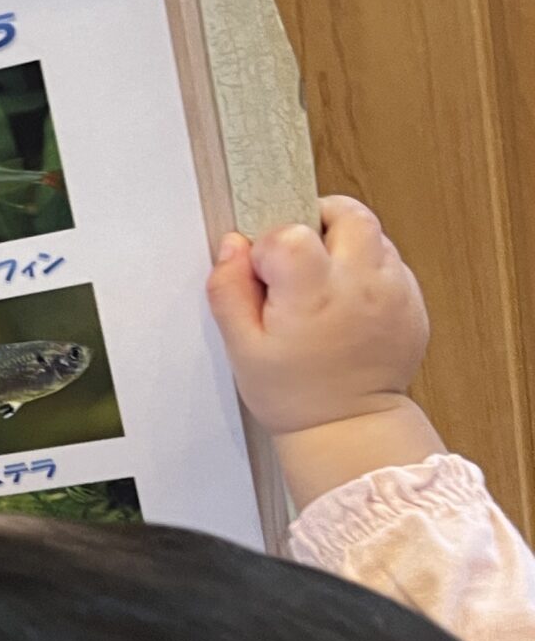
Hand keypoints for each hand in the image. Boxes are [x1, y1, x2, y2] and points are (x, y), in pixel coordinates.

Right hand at [207, 197, 442, 505]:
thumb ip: (228, 290)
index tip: (265, 275)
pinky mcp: (413, 303)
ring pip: (373, 234)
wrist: (349, 427)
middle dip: (318, 220)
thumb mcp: (241, 348)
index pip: (290, 233)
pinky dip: (367, 269)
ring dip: (344, 246)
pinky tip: (346, 303)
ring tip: (323, 284)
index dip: (269, 246)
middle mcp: (362, 288)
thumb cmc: (294, 394)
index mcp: (314, 298)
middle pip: (349, 214)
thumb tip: (232, 247)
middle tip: (300, 253)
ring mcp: (395, 293)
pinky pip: (390, 263)